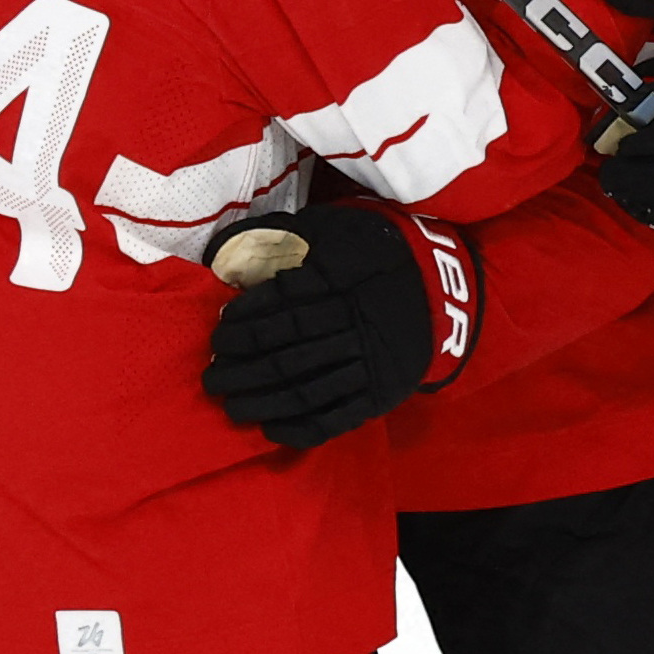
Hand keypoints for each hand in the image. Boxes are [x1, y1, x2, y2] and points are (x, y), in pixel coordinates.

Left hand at [200, 201, 479, 447]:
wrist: (442, 286)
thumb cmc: (374, 251)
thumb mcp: (332, 225)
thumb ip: (279, 234)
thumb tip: (223, 254)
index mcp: (343, 283)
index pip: (284, 308)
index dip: (246, 323)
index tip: (220, 333)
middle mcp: (356, 326)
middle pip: (288, 354)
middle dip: (243, 369)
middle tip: (211, 377)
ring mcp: (370, 364)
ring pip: (307, 389)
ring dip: (263, 402)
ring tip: (232, 406)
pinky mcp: (381, 393)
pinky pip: (336, 418)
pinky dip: (301, 427)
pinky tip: (271, 428)